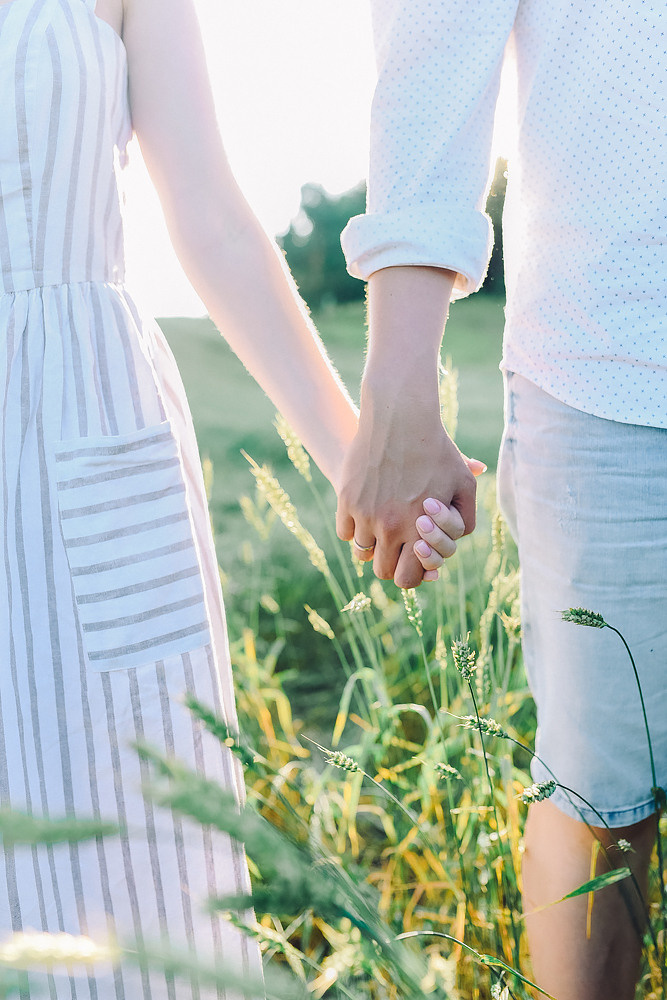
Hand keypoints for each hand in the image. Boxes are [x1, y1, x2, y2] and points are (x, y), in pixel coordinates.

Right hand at [335, 396, 479, 588]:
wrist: (401, 418)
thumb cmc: (437, 451)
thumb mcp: (463, 484)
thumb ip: (464, 520)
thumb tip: (452, 546)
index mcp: (420, 531)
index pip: (408, 580)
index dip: (411, 576)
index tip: (411, 561)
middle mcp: (391, 528)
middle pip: (382, 571)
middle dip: (391, 563)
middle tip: (396, 547)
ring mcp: (365, 515)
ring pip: (361, 552)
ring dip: (372, 545)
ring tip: (381, 526)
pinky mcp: (346, 500)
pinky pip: (345, 532)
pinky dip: (354, 529)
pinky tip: (366, 513)